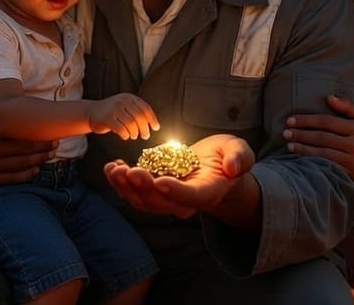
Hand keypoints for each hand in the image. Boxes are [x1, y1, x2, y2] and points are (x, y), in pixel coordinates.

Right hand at [0, 90, 55, 184]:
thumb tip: (7, 75)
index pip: (21, 132)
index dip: (39, 133)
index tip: (52, 130)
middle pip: (24, 150)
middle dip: (43, 148)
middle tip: (56, 143)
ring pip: (19, 165)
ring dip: (38, 161)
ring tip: (49, 155)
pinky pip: (9, 179)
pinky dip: (25, 175)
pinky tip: (35, 169)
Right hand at [88, 93, 159, 139]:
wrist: (91, 112)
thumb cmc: (112, 113)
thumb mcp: (125, 108)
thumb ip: (137, 112)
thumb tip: (153, 125)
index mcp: (129, 98)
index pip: (145, 108)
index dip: (152, 119)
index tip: (155, 128)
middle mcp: (122, 101)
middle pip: (139, 116)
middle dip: (144, 128)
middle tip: (145, 136)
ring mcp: (114, 108)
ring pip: (131, 124)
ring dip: (134, 133)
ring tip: (133, 136)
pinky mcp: (107, 118)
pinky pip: (121, 129)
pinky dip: (126, 135)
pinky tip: (125, 136)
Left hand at [103, 134, 254, 218]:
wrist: (215, 167)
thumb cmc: (227, 156)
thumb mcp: (239, 150)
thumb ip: (240, 157)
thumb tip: (234, 168)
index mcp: (208, 192)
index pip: (192, 197)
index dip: (176, 192)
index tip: (161, 181)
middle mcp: (186, 201)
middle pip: (162, 202)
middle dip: (143, 188)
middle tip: (130, 171)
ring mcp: (168, 199)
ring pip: (144, 201)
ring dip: (126, 187)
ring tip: (114, 169)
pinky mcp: (154, 192)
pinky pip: (134, 193)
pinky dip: (120, 183)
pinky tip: (112, 168)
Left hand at [284, 94, 353, 183]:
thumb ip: (346, 106)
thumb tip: (328, 97)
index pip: (327, 122)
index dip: (307, 120)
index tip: (290, 120)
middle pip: (323, 138)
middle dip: (302, 135)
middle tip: (285, 133)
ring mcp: (353, 161)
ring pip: (323, 154)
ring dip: (303, 150)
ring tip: (289, 146)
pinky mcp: (350, 174)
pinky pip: (328, 168)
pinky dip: (313, 163)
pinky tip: (300, 160)